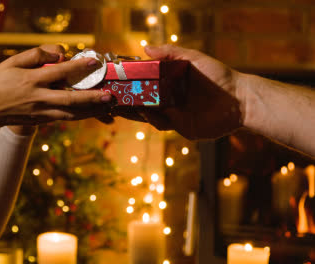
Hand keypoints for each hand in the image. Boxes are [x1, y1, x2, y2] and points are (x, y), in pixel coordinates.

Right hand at [0, 45, 112, 162]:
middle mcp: (38, 99)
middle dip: (91, 98)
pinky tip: (91, 113)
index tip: (93, 62)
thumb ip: (35, 55)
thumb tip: (59, 53)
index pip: (58, 73)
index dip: (77, 67)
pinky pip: (64, 119)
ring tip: (107, 107)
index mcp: (31, 81)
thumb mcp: (10, 63)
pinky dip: (79, 116)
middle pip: (69, 100)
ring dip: (90, 111)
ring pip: (70, 114)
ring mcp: (40, 113)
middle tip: (109, 95)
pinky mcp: (41, 121)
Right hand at [116, 45, 243, 139]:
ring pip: (149, 114)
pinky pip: (161, 125)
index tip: (118, 81)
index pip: (146, 83)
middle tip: (113, 97)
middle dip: (128, 100)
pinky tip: (147, 113)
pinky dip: (152, 119)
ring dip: (136, 111)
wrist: (240, 100)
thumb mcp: (193, 58)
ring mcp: (175, 114)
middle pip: (143, 101)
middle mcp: (170, 99)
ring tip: (123, 106)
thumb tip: (145, 48)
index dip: (132, 84)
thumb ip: (170, 53)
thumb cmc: (218, 76)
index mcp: (171, 82)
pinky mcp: (181, 127)